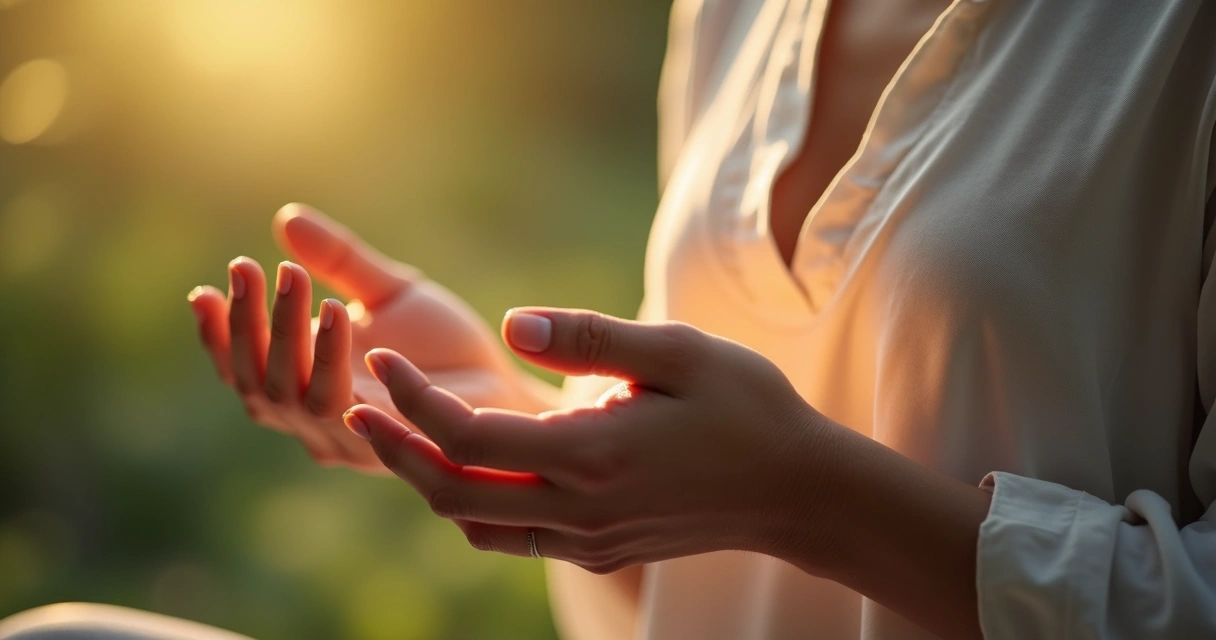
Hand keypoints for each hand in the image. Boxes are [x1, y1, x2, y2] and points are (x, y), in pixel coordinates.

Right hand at [188, 204, 550, 472]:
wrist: (507, 386)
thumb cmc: (446, 347)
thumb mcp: (388, 292)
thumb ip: (339, 262)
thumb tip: (285, 218)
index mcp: (307, 384)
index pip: (243, 368)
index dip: (218, 335)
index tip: (203, 289)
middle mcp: (315, 419)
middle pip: (253, 381)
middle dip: (244, 323)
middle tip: (246, 268)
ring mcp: (345, 436)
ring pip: (287, 393)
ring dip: (282, 332)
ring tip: (290, 277)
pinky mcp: (382, 441)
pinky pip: (339, 401)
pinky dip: (330, 355)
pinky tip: (335, 310)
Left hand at [341, 308, 837, 572]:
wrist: (797, 493)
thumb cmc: (747, 407)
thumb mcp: (680, 351)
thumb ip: (593, 337)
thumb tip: (513, 322)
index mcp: (593, 456)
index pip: (469, 439)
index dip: (413, 401)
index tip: (380, 360)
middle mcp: (579, 511)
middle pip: (452, 495)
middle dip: (397, 449)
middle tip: (357, 401)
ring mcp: (586, 541)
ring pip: (475, 524)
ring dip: (430, 480)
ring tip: (403, 429)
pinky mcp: (597, 552)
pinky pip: (511, 537)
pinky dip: (473, 503)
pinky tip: (473, 463)